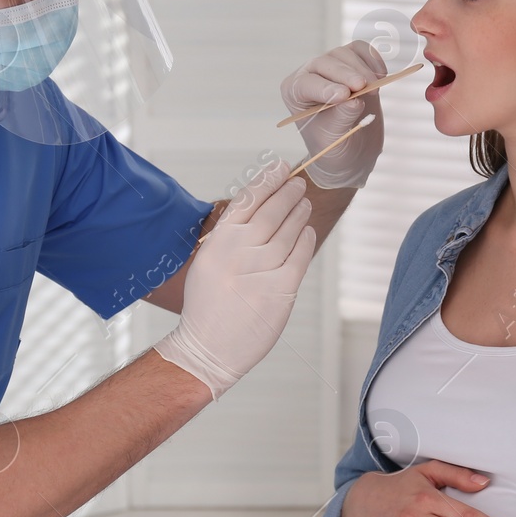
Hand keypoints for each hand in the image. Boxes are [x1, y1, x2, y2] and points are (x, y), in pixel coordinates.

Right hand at [151, 160, 315, 398]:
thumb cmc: (208, 307)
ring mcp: (260, 272)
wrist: (208, 349)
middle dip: (288, 192)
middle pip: (271, 211)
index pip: (246, 201)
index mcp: (217, 244)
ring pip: (289, 231)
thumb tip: (261, 208)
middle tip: (298, 183)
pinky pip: (300, 256)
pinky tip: (307, 231)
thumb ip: (230, 238)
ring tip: (304, 204)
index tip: (279, 167)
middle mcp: (238, 254)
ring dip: (299, 213)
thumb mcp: (208, 263)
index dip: (266, 180)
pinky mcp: (280, 290)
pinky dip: (306, 239)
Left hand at [279, 40, 386, 188]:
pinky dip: (373, 60)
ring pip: (345, 54)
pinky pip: (362, 50)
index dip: (325, 87)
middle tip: (364, 88)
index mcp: (295, 93)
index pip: (306, 84)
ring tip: (373, 92)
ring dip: (363, 70)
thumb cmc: (335, 146)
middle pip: (326, 63)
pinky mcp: (353, 63)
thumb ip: (341, 119)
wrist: (352, 147)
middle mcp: (310, 74)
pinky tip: (380, 77)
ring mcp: (332, 66)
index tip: (344, 96)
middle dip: (346, 75)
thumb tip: (354, 100)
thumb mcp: (335, 140)